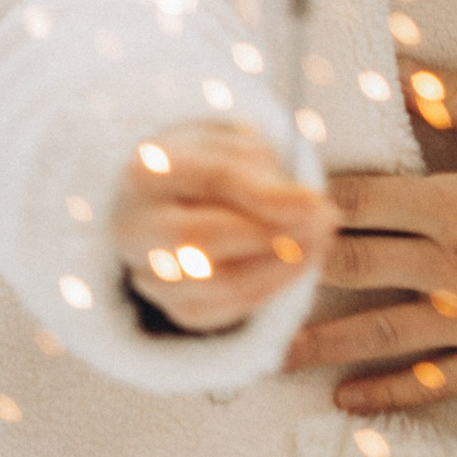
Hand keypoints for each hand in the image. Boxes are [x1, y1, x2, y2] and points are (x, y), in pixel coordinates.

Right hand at [111, 118, 330, 334]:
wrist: (174, 197)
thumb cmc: (213, 163)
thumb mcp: (235, 145)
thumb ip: (264, 170)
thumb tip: (308, 208)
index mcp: (148, 168)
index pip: (211, 180)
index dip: (268, 195)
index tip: (317, 202)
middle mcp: (132, 225)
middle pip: (198, 238)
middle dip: (269, 235)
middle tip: (324, 223)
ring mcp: (144, 273)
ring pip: (211, 285)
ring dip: (276, 268)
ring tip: (318, 243)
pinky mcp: (168, 307)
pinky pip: (219, 312)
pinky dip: (264, 291)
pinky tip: (296, 266)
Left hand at [283, 73, 456, 410]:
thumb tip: (400, 76)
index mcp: (455, 202)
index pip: (363, 202)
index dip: (316, 204)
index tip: (273, 209)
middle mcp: (453, 265)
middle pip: (357, 269)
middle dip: (299, 279)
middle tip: (248, 287)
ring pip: (382, 335)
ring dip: (323, 346)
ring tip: (272, 359)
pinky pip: (435, 384)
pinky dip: (388, 395)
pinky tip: (348, 403)